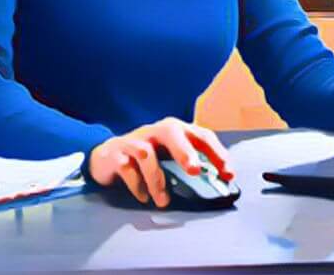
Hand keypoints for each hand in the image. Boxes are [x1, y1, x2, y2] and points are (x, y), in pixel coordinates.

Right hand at [86, 117, 232, 208]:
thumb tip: (218, 183)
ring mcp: (134, 140)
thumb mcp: (170, 157)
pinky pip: (126, 168)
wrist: (106, 157)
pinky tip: (143, 197)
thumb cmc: (146, 159)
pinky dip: (136, 185)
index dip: (216, 153)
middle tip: (195, 171)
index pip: (200, 135)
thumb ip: (191, 165)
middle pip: (171, 131)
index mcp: (175, 131)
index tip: (228, 174)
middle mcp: (155, 131)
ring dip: (156, 180)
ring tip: (163, 201)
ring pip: (146, 153)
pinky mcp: (116, 153)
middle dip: (184, 151)